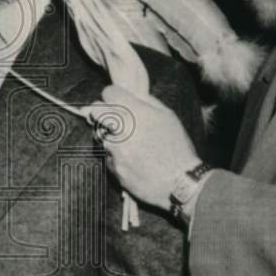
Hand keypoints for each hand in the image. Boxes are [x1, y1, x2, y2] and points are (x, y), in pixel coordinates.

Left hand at [87, 85, 200, 209]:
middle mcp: (121, 128)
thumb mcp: (168, 116)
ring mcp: (115, 149)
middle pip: (95, 110)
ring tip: (130, 143)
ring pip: (100, 135)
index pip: (108, 93)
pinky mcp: (113, 167)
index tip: (116, 100)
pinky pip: (107, 156)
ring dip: (110, 136)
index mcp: (135, 112)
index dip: (113, 95)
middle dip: (101, 111)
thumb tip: (132, 94)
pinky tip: (132, 159)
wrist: (179, 182)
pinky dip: (116, 156)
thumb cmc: (177, 147)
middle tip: (110, 117)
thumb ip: (147, 101)